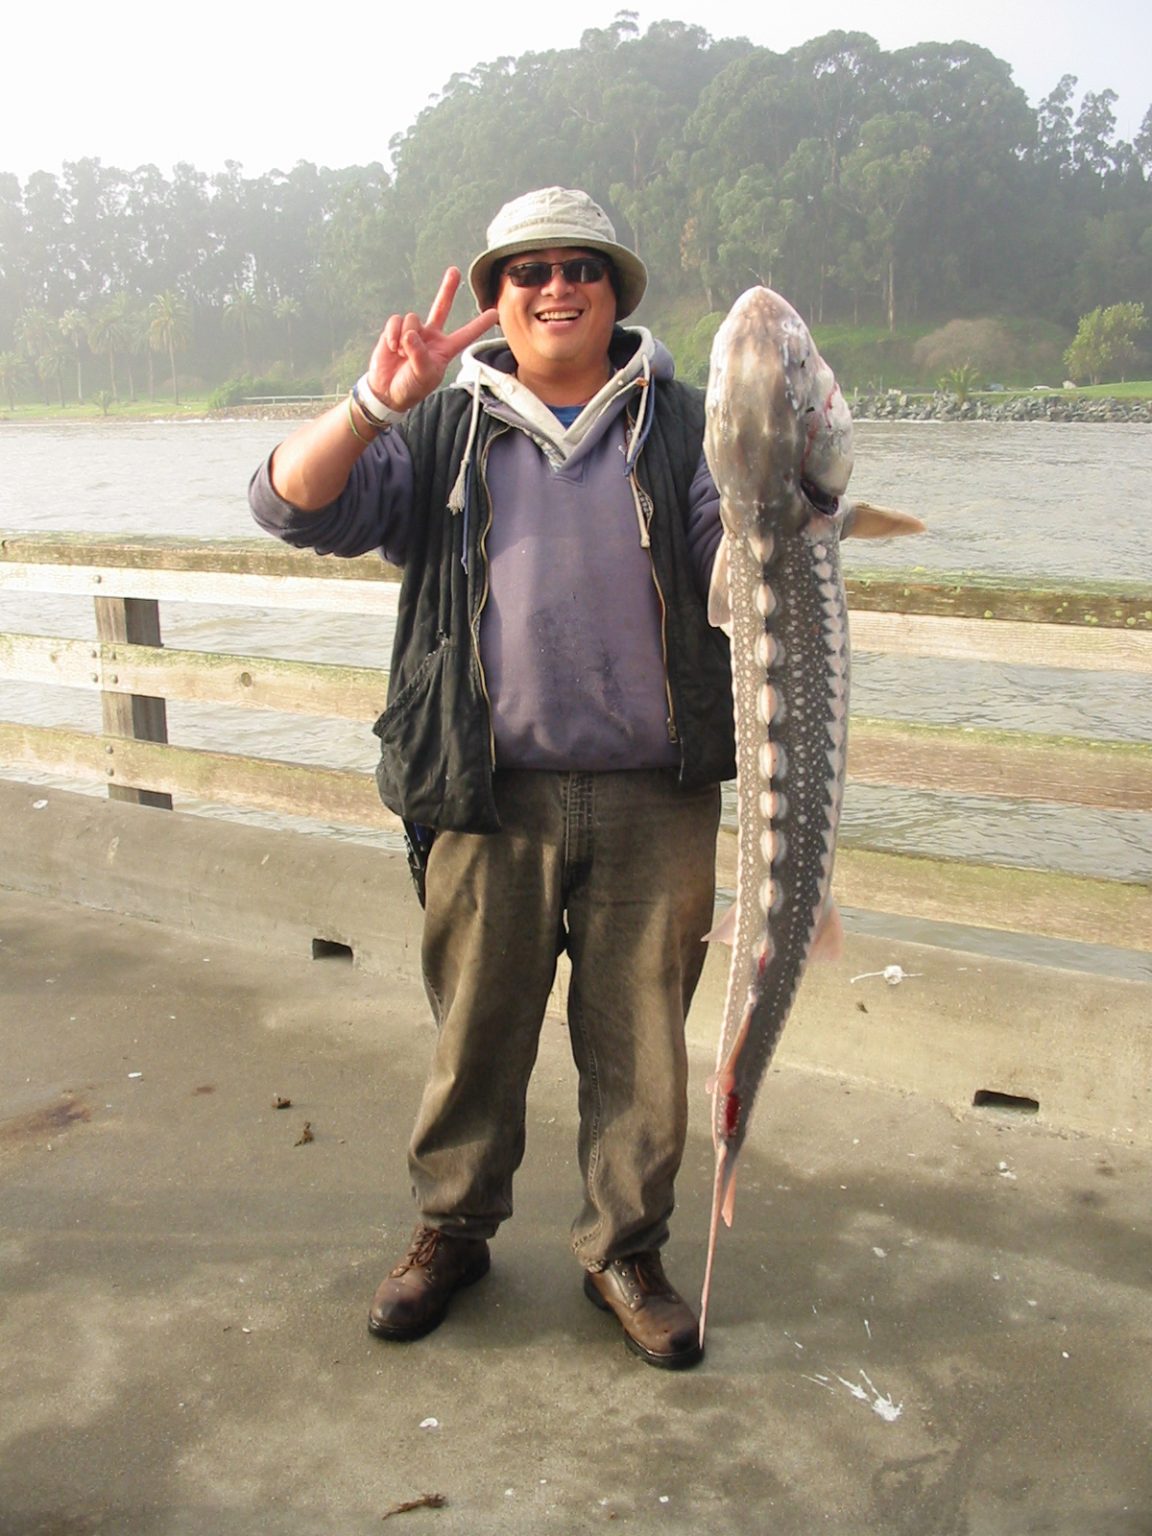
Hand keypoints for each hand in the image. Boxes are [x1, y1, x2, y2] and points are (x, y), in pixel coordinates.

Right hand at [366, 268, 497, 412]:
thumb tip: (410, 334)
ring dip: (405, 337)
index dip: (479, 324)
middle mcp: (431, 337)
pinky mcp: (395, 329)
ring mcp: (413, 331)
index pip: (465, 335)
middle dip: (447, 289)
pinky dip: (393, 334)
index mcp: (444, 350)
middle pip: (441, 307)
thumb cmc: (411, 387)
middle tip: (454, 271)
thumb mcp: (423, 376)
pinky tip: (392, 348)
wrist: (387, 390)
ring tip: (402, 354)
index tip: (494, 313)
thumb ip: (420, 355)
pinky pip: (396, 321)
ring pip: (413, 319)